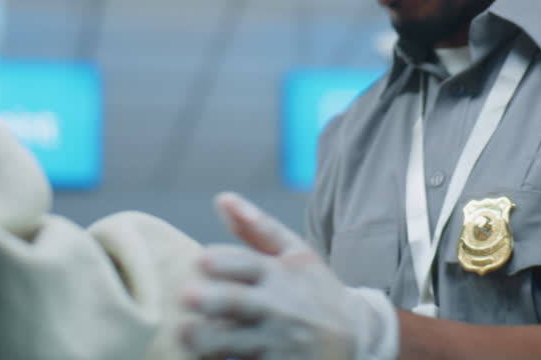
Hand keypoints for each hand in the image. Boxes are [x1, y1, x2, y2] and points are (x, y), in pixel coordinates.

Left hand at [179, 192, 397, 359]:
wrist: (355, 334)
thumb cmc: (313, 288)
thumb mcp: (295, 253)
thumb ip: (256, 226)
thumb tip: (221, 198)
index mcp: (279, 272)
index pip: (247, 263)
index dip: (221, 261)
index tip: (199, 261)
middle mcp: (278, 306)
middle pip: (237, 302)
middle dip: (210, 299)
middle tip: (185, 297)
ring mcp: (278, 341)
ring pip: (234, 342)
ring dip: (206, 340)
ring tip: (185, 334)